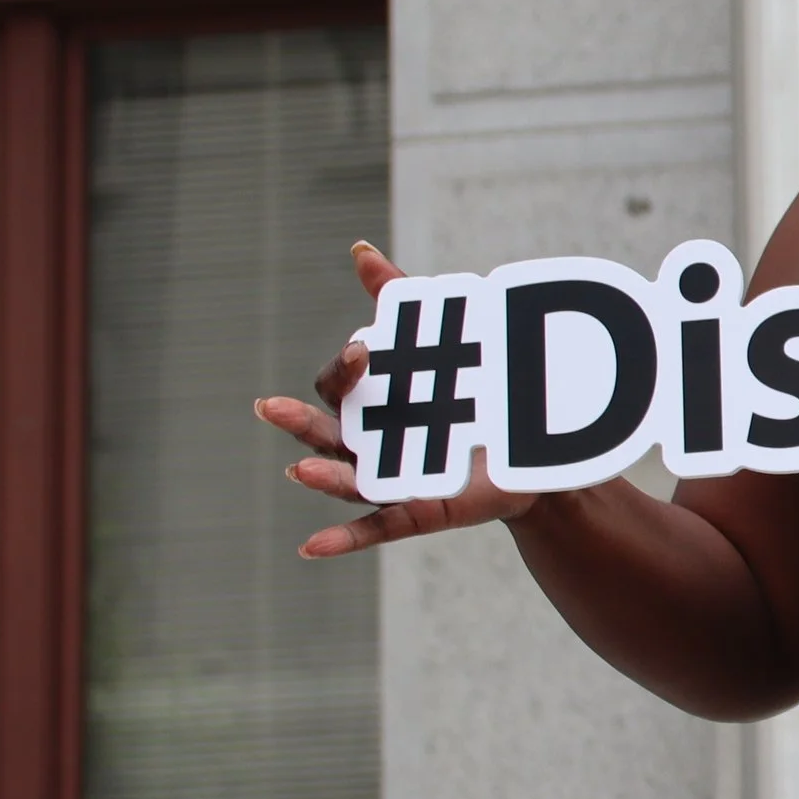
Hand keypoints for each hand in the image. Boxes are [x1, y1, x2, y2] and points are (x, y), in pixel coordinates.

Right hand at [256, 243, 538, 557]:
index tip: (366, 350)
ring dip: (319, 477)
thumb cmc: (469, 393)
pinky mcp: (416, 510)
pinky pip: (374, 528)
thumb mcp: (436, 343)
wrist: (529, 445)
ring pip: (344, 481)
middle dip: (297, 422)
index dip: (345, 369)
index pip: (337, 386)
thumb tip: (359, 250)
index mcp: (369, 404)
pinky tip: (309, 547)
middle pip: (322, 434)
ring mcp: (390, 480)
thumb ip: (396, 300)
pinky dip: (341, 539)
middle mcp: (368, 444)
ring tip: (298, 470)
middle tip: (269, 407)